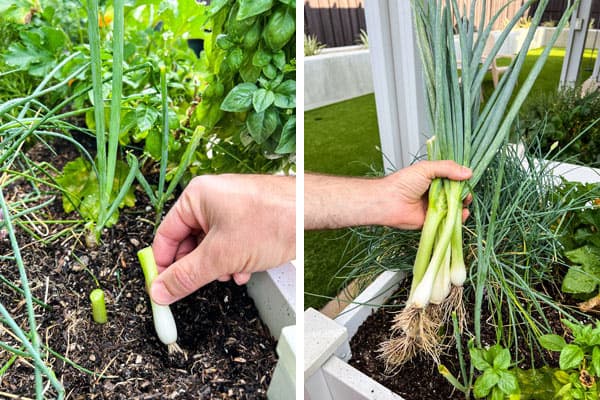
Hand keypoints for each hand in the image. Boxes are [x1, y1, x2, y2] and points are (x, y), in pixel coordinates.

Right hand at [150, 174, 294, 304]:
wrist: (310, 212)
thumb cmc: (271, 219)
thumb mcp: (220, 256)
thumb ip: (187, 276)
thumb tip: (161, 290)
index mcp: (196, 197)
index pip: (166, 235)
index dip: (163, 264)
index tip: (162, 287)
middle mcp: (212, 199)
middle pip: (190, 242)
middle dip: (199, 266)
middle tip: (201, 282)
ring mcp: (232, 207)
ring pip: (212, 245)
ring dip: (219, 266)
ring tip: (232, 272)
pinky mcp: (249, 218)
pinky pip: (231, 242)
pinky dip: (235, 259)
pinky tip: (245, 269)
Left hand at [304, 160, 470, 229]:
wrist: (389, 201)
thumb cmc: (403, 183)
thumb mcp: (426, 169)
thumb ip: (447, 168)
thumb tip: (468, 172)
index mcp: (432, 179)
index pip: (453, 178)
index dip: (461, 179)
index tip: (468, 179)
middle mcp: (434, 193)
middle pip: (456, 193)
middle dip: (464, 193)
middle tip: (465, 193)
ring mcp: (434, 207)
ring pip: (454, 207)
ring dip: (462, 205)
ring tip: (463, 202)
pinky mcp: (433, 220)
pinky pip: (449, 221)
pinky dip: (458, 218)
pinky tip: (462, 213)